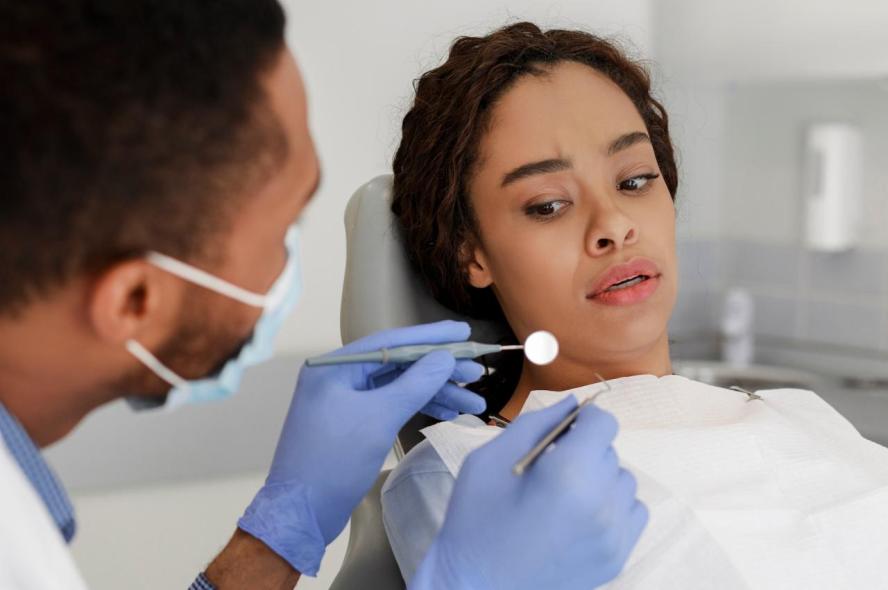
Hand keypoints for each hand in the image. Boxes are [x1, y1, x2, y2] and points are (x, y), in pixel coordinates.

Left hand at [238, 321, 484, 574]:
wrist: (300, 512)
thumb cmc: (332, 461)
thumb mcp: (378, 418)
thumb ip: (414, 384)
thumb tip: (444, 358)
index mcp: (335, 367)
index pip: (391, 342)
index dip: (431, 337)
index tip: (463, 331)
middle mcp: (339, 377)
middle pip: (399, 365)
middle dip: (439, 370)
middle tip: (477, 372)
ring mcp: (345, 401)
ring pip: (399, 387)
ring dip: (435, 392)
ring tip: (473, 401)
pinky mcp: (353, 423)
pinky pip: (392, 405)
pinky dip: (419, 407)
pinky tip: (447, 412)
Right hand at [411, 397, 647, 589]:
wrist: (475, 586)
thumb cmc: (475, 518)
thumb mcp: (491, 458)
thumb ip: (537, 423)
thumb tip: (573, 403)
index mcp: (569, 473)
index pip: (603, 423)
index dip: (582, 421)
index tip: (562, 433)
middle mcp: (602, 503)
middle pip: (610, 452)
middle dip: (584, 452)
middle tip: (549, 471)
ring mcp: (613, 535)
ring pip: (623, 482)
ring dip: (599, 479)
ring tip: (563, 496)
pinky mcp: (616, 558)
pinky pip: (632, 512)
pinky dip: (611, 507)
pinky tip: (580, 515)